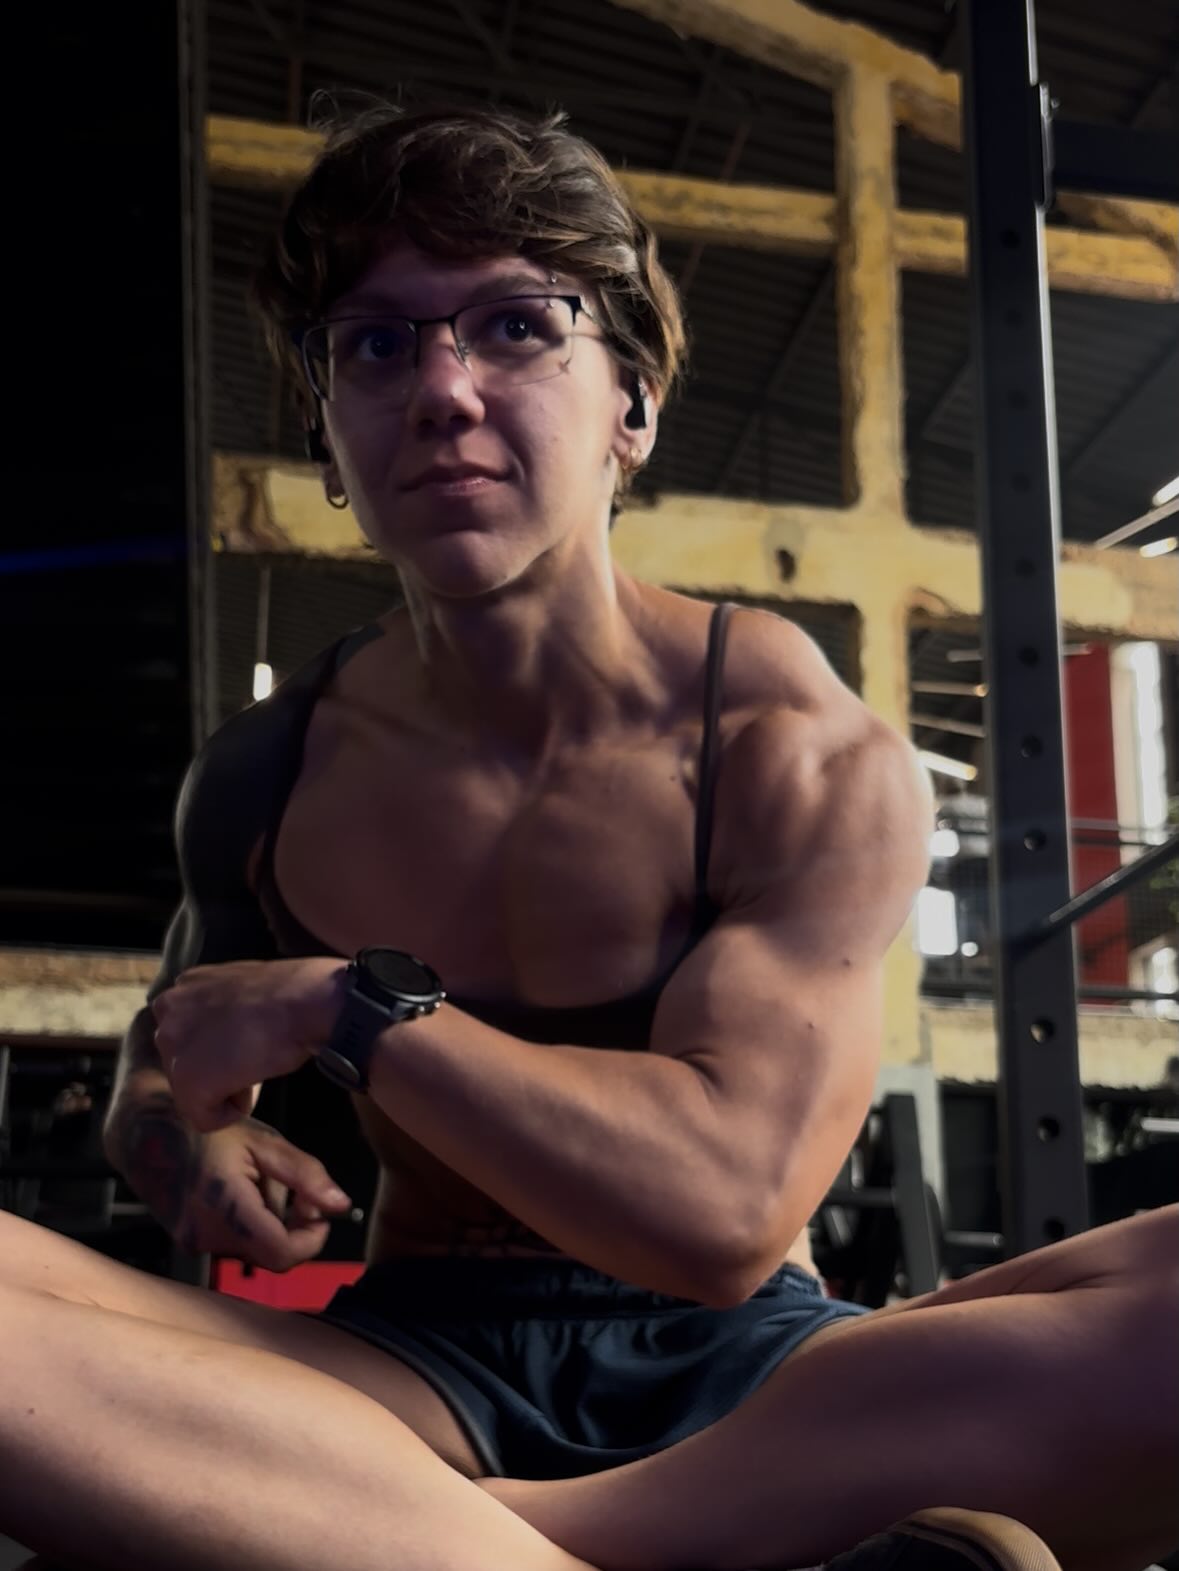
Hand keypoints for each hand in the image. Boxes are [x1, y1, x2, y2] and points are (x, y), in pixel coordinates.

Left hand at [152, 958, 344, 1131]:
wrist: (301, 1002)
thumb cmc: (288, 992)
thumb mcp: (241, 989)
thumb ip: (220, 1007)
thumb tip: (228, 1033)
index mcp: (183, 986)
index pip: (188, 1032)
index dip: (220, 1045)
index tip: (247, 1040)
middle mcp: (167, 1011)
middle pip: (186, 1060)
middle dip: (216, 1066)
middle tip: (251, 1055)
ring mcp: (173, 1046)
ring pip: (193, 1088)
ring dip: (222, 1086)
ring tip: (253, 1067)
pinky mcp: (188, 1081)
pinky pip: (204, 1117)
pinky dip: (229, 1113)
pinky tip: (251, 1088)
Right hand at [158, 1115, 354, 1270]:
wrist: (146, 1132)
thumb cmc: (206, 1131)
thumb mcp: (264, 1143)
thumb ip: (305, 1175)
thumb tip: (340, 1205)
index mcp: (228, 1210)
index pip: (283, 1255)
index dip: (312, 1240)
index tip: (320, 1214)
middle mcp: (206, 1237)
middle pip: (271, 1253)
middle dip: (293, 1227)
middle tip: (296, 1191)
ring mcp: (193, 1243)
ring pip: (254, 1248)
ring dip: (270, 1223)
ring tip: (260, 1180)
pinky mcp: (188, 1242)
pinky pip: (233, 1243)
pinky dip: (249, 1224)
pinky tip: (242, 1190)